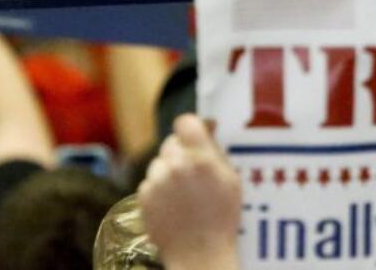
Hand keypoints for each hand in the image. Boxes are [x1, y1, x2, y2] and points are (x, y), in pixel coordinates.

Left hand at [139, 114, 241, 269]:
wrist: (200, 253)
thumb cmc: (221, 218)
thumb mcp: (231, 180)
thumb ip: (216, 150)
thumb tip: (207, 126)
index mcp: (201, 158)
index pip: (185, 122)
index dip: (189, 128)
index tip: (194, 137)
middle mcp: (177, 165)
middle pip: (171, 143)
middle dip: (180, 154)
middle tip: (191, 173)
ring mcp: (158, 181)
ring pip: (159, 163)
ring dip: (168, 172)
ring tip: (181, 194)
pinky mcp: (144, 196)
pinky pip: (149, 182)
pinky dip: (158, 190)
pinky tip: (171, 205)